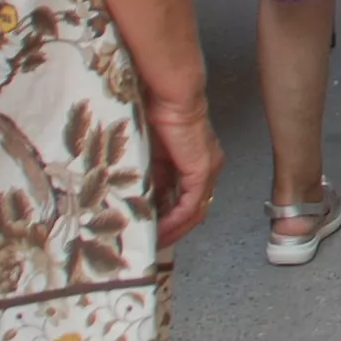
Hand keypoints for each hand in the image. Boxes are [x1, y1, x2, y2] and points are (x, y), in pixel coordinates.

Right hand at [144, 91, 224, 247]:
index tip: (146, 232)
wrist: (170, 95)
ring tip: (151, 243)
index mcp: (192, 162)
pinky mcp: (202, 171)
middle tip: (147, 244)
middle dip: (170, 230)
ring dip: (172, 230)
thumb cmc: (157, 114)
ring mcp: (207, 170)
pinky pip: (190, 205)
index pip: (182, 199)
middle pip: (191, 210)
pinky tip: (159, 231)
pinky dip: (175, 221)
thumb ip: (147, 175)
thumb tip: (133, 199)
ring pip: (193, 212)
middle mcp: (205, 168)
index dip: (165, 218)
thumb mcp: (147, 153)